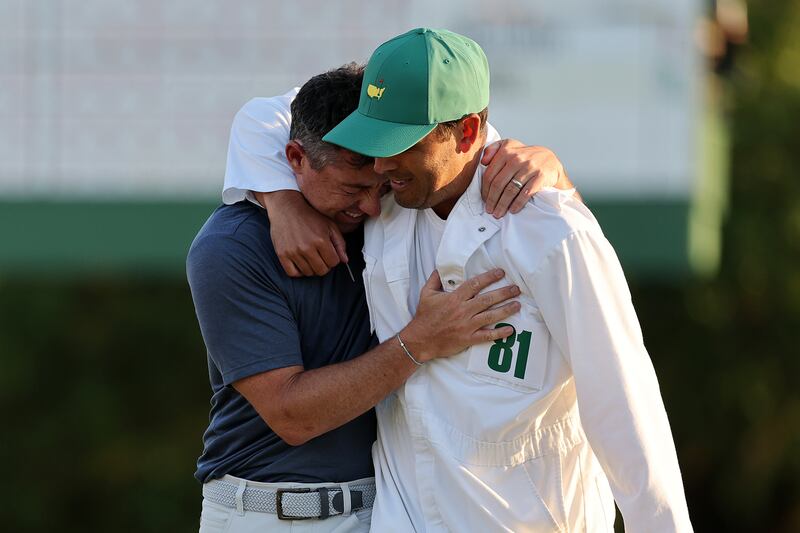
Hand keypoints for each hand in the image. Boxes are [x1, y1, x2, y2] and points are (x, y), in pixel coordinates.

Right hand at [255, 190, 347, 276]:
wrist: (286, 207)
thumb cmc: (309, 215)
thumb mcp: (329, 225)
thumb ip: (339, 243)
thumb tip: (344, 260)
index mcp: (321, 240)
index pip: (333, 262)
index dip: (333, 259)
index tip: (329, 253)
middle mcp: (307, 248)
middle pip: (322, 271)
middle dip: (324, 265)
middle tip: (321, 257)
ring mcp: (293, 252)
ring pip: (308, 273)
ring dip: (312, 268)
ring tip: (311, 257)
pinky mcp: (282, 254)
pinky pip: (292, 273)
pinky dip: (298, 272)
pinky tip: (301, 263)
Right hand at [399, 269, 520, 361]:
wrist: (420, 340)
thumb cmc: (424, 317)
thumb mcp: (426, 294)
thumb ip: (435, 279)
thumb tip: (441, 267)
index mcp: (454, 298)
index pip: (475, 284)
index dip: (489, 277)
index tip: (501, 272)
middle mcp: (462, 310)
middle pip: (487, 299)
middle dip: (503, 293)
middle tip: (516, 289)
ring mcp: (466, 325)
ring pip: (490, 316)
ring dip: (506, 310)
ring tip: (517, 304)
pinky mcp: (468, 339)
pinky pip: (487, 336)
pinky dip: (499, 333)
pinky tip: (510, 330)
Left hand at [481, 140, 570, 217]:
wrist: (549, 160)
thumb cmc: (524, 156)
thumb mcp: (509, 146)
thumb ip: (492, 149)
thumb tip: (483, 162)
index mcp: (506, 151)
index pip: (490, 174)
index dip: (485, 190)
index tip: (484, 200)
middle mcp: (517, 158)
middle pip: (498, 184)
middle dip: (492, 200)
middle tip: (489, 210)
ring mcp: (529, 167)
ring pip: (510, 190)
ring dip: (502, 205)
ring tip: (498, 213)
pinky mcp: (540, 176)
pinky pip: (526, 193)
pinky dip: (517, 204)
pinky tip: (513, 210)